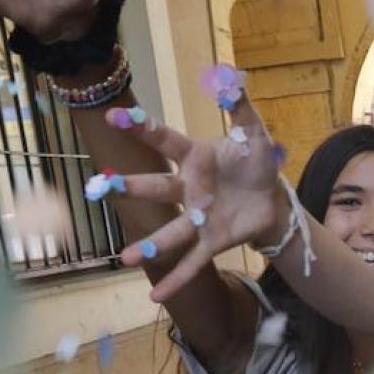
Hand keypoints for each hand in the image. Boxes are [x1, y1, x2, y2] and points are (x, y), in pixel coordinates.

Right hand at [110, 95, 285, 299]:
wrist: (274, 199)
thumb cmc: (257, 163)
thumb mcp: (255, 133)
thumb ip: (240, 107)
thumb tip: (232, 76)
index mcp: (196, 158)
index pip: (164, 139)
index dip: (141, 127)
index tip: (114, 116)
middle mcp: (190, 189)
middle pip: (157, 187)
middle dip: (130, 187)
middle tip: (100, 185)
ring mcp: (198, 218)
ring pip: (169, 231)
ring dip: (148, 245)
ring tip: (124, 258)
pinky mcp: (213, 241)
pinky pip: (193, 263)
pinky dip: (176, 279)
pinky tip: (156, 297)